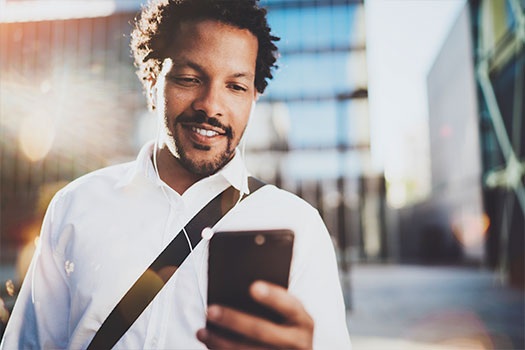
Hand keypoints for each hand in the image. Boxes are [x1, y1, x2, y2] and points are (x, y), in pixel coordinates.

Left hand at [197, 281, 313, 348]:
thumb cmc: (285, 327)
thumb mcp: (287, 315)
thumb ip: (272, 303)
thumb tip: (241, 289)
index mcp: (304, 321)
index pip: (290, 306)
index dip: (272, 297)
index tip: (252, 286)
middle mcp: (299, 343)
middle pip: (262, 331)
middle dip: (234, 320)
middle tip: (210, 310)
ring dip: (221, 342)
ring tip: (201, 331)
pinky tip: (210, 343)